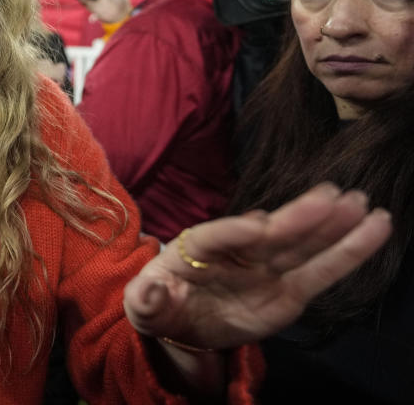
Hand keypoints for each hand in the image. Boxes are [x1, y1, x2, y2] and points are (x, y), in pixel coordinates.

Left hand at [123, 183, 391, 350]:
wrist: (180, 321)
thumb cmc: (158, 302)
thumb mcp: (142, 306)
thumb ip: (145, 302)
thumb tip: (149, 294)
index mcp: (193, 250)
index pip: (213, 238)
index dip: (235, 231)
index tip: (260, 226)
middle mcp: (235, 252)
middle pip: (267, 235)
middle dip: (296, 217)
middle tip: (330, 196)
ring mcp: (264, 269)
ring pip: (300, 246)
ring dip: (331, 226)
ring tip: (361, 203)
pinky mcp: (288, 291)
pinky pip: (320, 272)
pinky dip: (348, 252)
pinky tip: (375, 228)